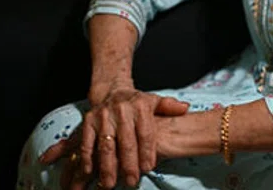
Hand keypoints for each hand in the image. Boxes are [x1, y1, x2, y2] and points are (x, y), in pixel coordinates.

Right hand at [40, 93, 188, 188]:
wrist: (113, 91)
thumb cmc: (138, 103)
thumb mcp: (155, 101)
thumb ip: (170, 107)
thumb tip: (185, 108)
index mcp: (140, 106)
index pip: (145, 132)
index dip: (147, 151)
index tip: (148, 168)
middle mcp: (121, 110)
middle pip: (126, 141)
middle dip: (128, 163)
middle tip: (131, 181)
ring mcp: (103, 116)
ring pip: (106, 144)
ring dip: (107, 166)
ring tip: (110, 183)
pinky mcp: (88, 121)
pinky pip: (87, 141)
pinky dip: (87, 157)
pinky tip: (89, 171)